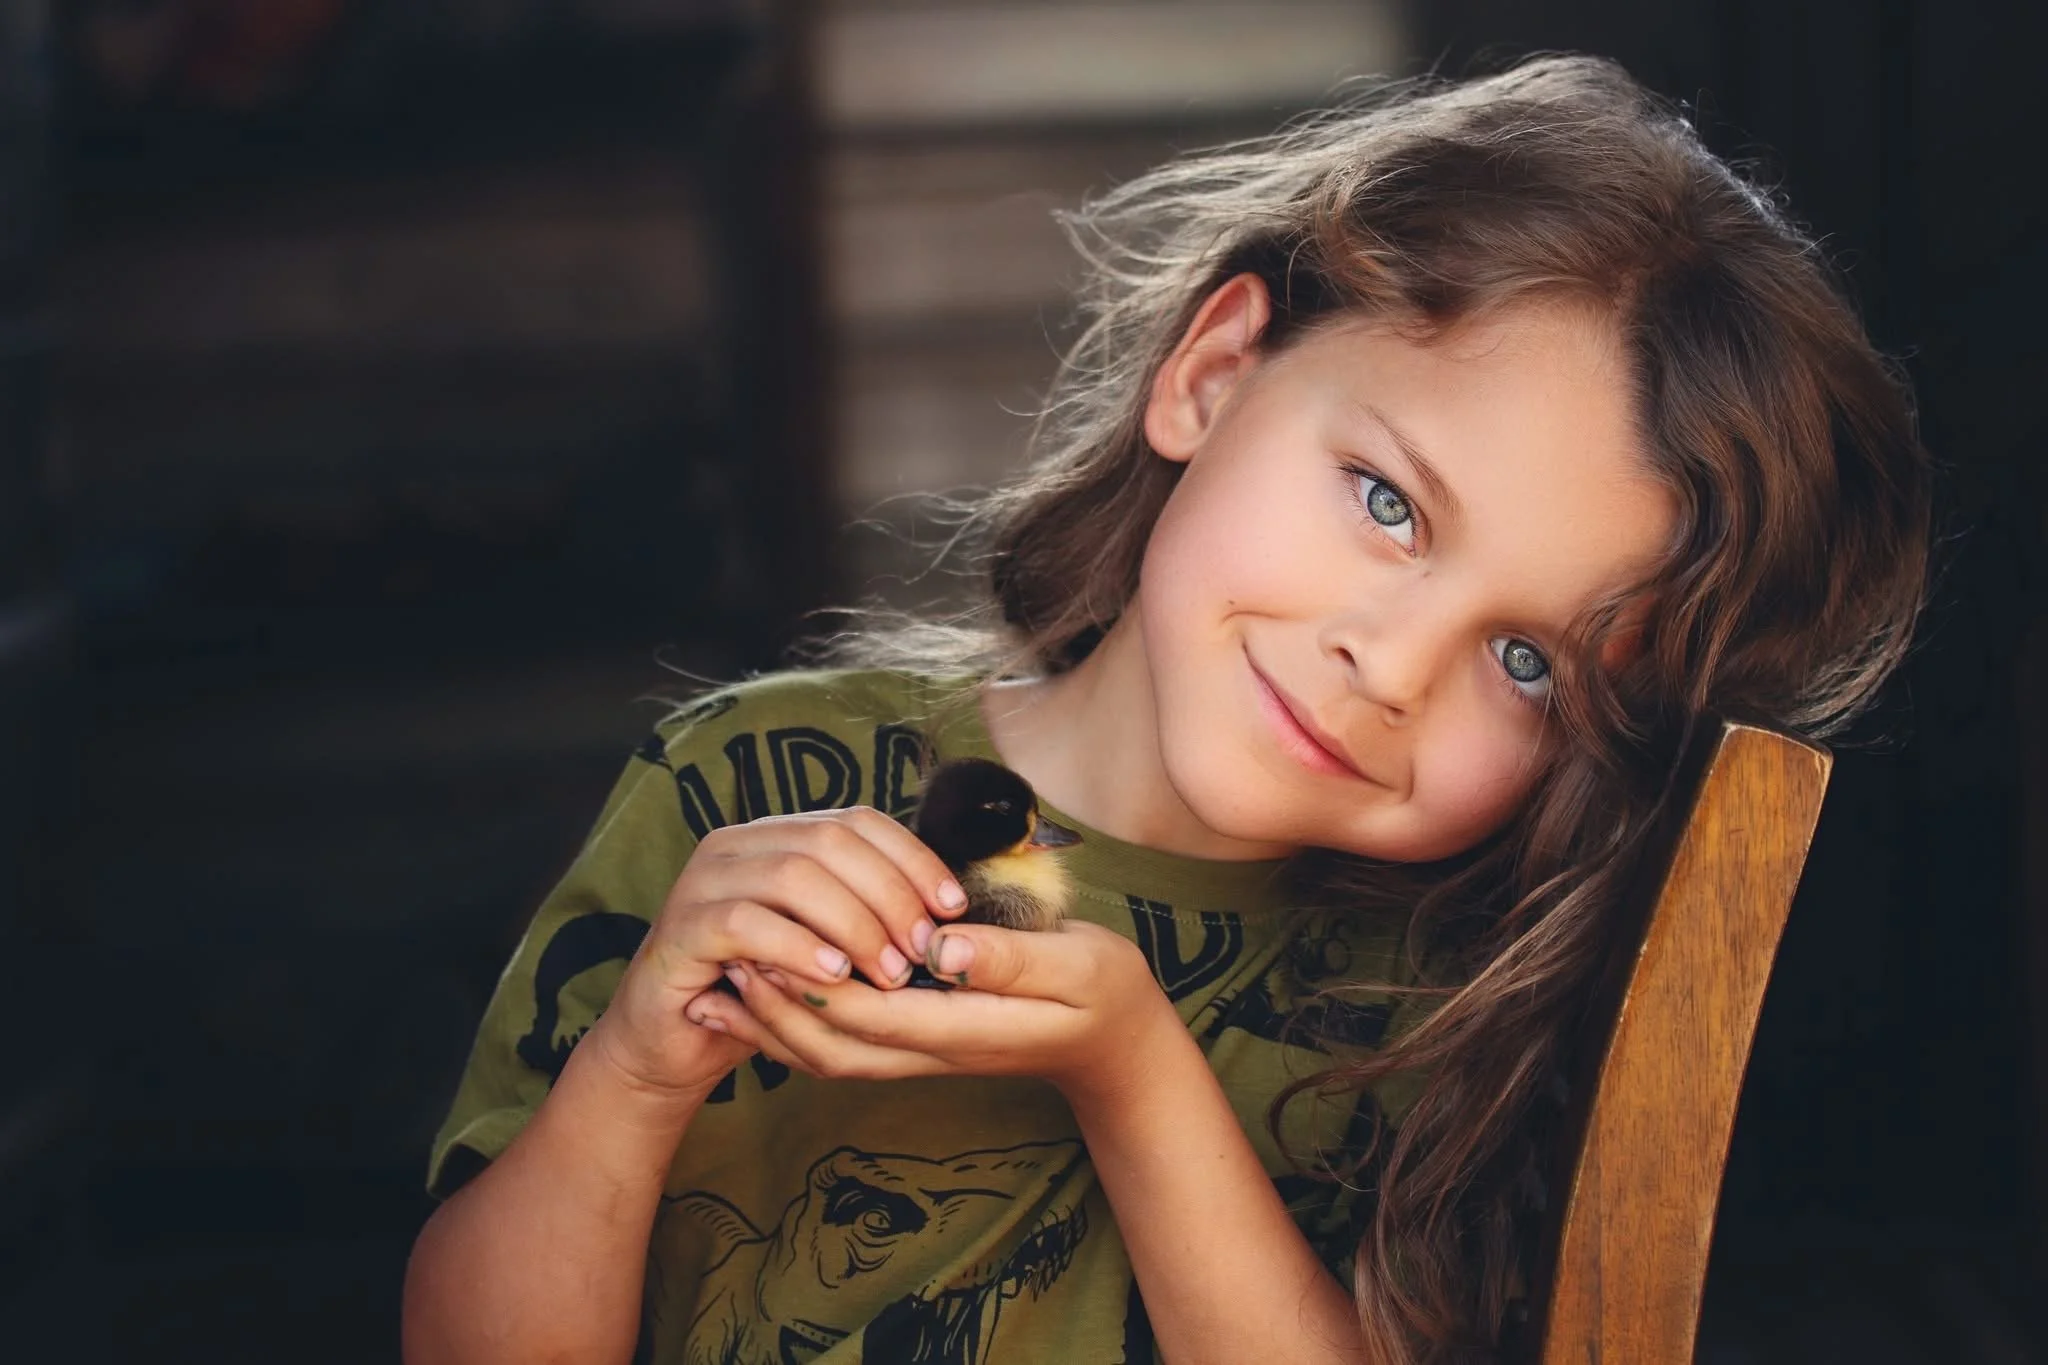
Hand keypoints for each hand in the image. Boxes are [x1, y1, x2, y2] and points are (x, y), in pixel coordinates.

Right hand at [586, 807, 969, 1099]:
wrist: (673, 1041)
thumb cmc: (762, 992)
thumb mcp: (824, 947)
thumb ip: (867, 916)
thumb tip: (950, 916)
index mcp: (777, 835)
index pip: (857, 820)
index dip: (912, 857)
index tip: (953, 906)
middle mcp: (738, 844)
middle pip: (830, 841)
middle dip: (889, 894)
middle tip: (923, 950)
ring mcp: (703, 881)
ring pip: (793, 876)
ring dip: (853, 924)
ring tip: (887, 972)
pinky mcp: (680, 927)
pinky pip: (746, 922)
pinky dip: (798, 947)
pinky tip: (834, 976)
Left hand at [683, 919, 1178, 1105]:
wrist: (1116, 1044)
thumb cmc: (1101, 993)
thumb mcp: (1075, 966)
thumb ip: (1011, 959)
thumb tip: (944, 946)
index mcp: (961, 1027)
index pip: (866, 1016)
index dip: (809, 985)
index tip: (764, 942)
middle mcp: (930, 1050)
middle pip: (829, 1047)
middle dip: (770, 1009)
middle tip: (725, 958)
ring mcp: (921, 1053)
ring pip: (828, 1056)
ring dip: (773, 1022)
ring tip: (724, 979)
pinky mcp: (917, 1043)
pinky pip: (843, 1046)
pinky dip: (796, 1027)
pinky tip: (767, 993)